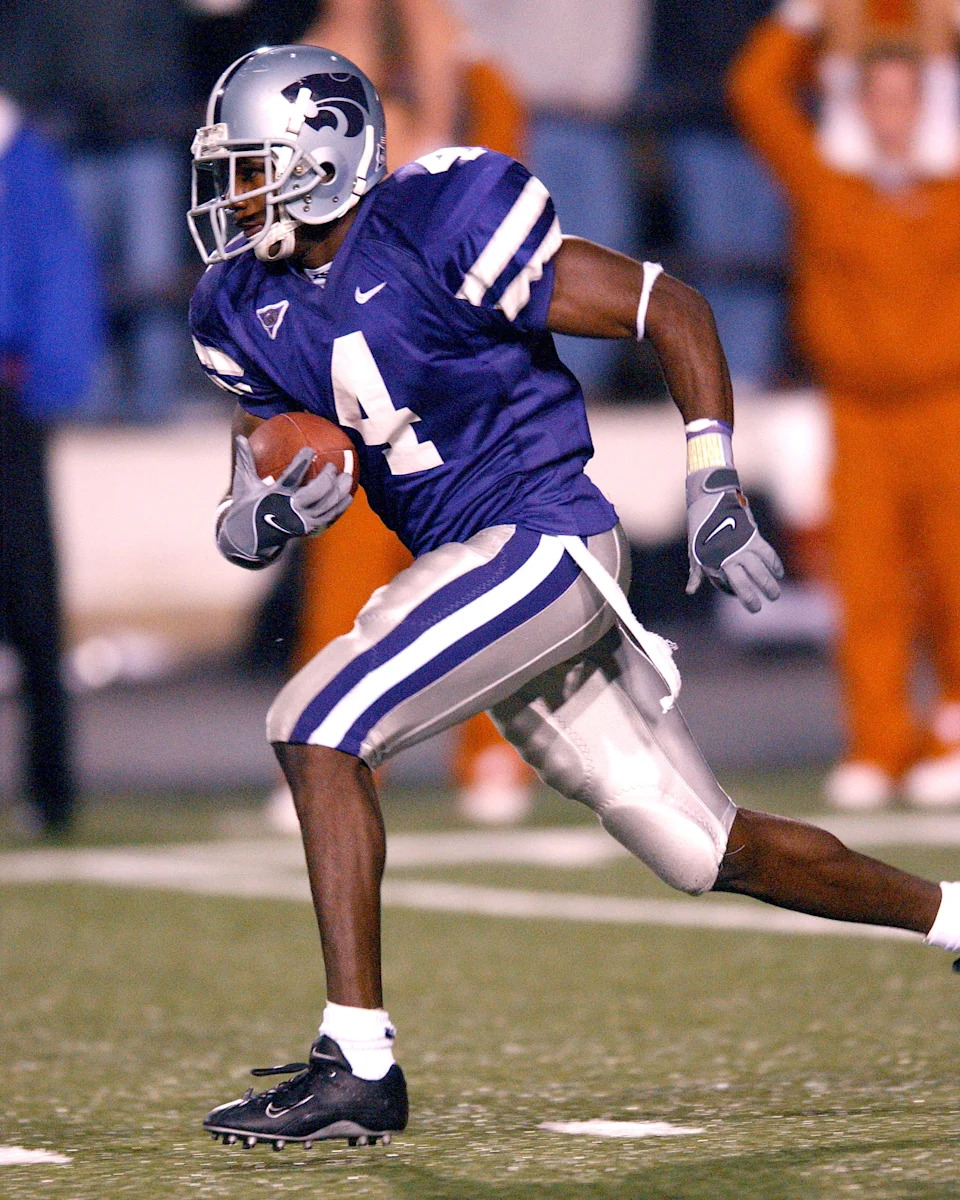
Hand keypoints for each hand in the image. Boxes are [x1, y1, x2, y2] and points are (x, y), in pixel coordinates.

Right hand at [216, 435, 352, 568]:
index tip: (309, 450)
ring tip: (347, 477)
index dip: (301, 463)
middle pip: (316, 492)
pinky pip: (330, 517)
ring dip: (340, 491)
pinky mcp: (310, 530)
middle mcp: (290, 511)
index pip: (291, 478)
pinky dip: (340, 507)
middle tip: (331, 466)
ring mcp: (302, 522)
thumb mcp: (244, 485)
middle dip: (327, 478)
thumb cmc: (247, 508)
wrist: (250, 541)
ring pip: (328, 506)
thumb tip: (240, 437)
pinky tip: (348, 496)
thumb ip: (246, 460)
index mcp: (274, 497)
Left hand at [685, 467, 783, 612]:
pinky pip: (768, 554)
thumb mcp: (695, 553)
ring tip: (775, 595)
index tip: (743, 599)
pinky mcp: (754, 537)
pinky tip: (778, 573)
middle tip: (757, 608)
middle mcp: (730, 557)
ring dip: (769, 584)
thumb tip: (690, 591)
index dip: (734, 594)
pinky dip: (774, 564)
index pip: (727, 585)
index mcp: (715, 563)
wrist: (711, 503)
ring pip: (760, 570)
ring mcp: (743, 547)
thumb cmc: (701, 531)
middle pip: (746, 582)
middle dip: (752, 597)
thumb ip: (696, 573)